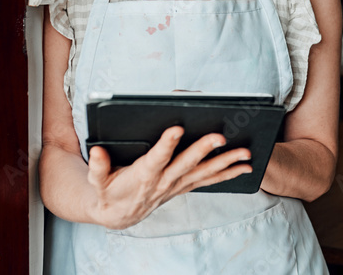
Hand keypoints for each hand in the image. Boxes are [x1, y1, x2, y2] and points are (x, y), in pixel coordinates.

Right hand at [86, 126, 251, 229]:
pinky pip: (209, 180)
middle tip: (221, 136)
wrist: (119, 214)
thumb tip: (97, 150)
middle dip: (204, 149)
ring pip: (205, 172)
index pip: (157, 158)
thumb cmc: (108, 191)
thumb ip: (97, 166)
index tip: (177, 128)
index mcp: (143, 175)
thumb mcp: (97, 181)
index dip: (166, 144)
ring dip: (226, 163)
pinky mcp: (184, 186)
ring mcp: (177, 185)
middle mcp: (164, 180)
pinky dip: (228, 174)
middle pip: (187, 163)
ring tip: (245, 153)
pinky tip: (245, 167)